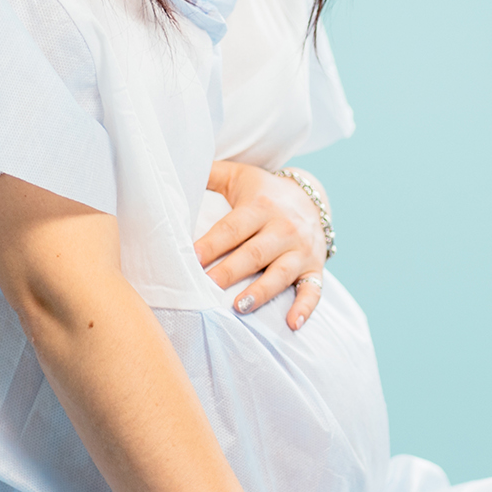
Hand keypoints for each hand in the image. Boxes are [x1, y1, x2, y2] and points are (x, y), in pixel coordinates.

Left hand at [195, 160, 326, 329]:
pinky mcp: (314, 268)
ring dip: (261, 291)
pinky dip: (305, 308)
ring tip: (239, 306)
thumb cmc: (264, 191)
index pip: (233, 227)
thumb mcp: (239, 176)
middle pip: (255, 252)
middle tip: (206, 287)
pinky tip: (292, 325)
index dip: (212, 243)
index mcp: (261, 206)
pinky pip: (313, 290)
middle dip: (230, 271)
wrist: (312, 198)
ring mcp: (301, 250)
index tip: (190, 258)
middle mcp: (283, 228)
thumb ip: (210, 174)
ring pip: (281, 273)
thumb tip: (176, 166)